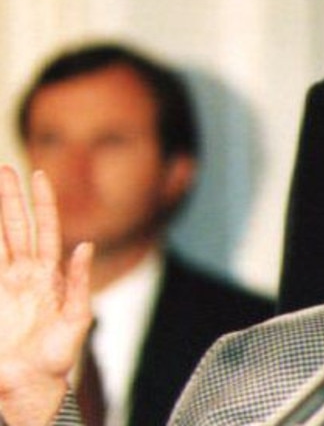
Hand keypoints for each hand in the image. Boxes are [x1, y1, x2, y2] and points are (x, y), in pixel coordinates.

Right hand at [0, 165, 92, 425]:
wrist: (30, 385)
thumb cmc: (57, 357)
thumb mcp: (77, 319)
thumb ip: (79, 283)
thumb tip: (84, 246)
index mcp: (50, 275)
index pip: (46, 230)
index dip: (43, 203)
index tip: (39, 175)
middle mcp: (26, 274)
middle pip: (18, 227)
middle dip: (12, 199)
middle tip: (5, 169)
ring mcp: (6, 284)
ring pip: (1, 240)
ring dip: (1, 214)